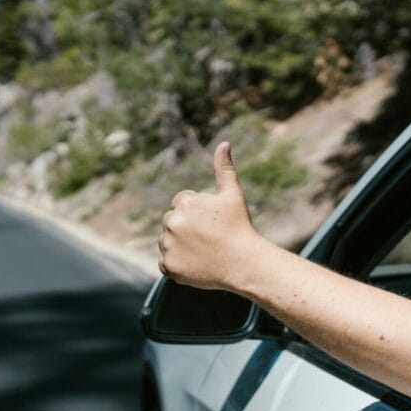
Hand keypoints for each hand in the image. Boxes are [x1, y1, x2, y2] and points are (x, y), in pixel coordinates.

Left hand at [158, 142, 261, 290]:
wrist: (244, 263)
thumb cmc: (240, 226)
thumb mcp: (233, 195)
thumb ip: (224, 169)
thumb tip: (224, 143)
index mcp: (184, 202)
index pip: (180, 204)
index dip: (197, 213)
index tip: (211, 222)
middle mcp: (172, 222)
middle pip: (171, 222)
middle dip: (186, 228)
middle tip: (208, 238)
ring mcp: (168, 245)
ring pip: (167, 242)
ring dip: (180, 246)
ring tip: (204, 251)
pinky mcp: (168, 266)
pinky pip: (166, 263)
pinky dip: (178, 264)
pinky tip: (197, 264)